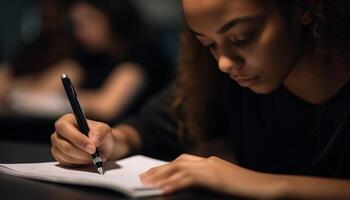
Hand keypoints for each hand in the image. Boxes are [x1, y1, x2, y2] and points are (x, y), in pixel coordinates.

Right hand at [51, 114, 127, 165]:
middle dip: (82, 152)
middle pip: (64, 145)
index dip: (77, 139)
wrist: (101, 147)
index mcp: (67, 120)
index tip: (92, 148)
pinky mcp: (59, 157)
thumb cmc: (101, 135)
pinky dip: (80, 163)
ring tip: (96, 157)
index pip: (64, 128)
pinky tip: (89, 160)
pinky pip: (66, 163)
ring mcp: (57, 145)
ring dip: (83, 159)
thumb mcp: (104, 130)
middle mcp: (59, 133)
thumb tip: (93, 140)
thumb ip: (100, 132)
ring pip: (66, 156)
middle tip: (96, 155)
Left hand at [139, 154, 282, 197]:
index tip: (153, 173)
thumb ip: (208, 182)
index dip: (166, 166)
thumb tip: (190, 187)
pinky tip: (163, 190)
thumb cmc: (247, 188)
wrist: (267, 186)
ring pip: (180, 169)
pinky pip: (189, 180)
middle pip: (178, 162)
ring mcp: (212, 167)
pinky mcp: (215, 177)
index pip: (183, 160)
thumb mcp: (223, 183)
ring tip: (147, 184)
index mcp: (210, 162)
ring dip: (161, 176)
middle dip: (159, 170)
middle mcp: (208, 161)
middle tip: (143, 178)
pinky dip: (174, 184)